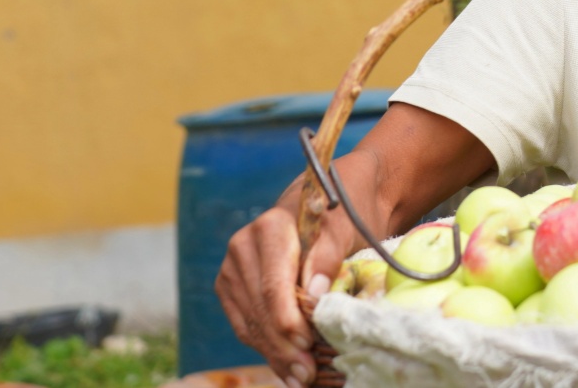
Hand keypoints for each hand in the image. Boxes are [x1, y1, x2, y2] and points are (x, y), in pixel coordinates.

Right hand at [215, 195, 353, 387]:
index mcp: (269, 228)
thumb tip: (312, 292)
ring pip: (250, 323)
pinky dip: (267, 349)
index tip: (308, 345)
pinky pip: (246, 326)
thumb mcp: (345, 227)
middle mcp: (243, 247)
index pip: (273, 286)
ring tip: (301, 379)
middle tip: (307, 375)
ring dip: (276, 355)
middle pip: (260, 309)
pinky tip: (287, 369)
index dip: (288, 321)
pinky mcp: (232, 290)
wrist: (326, 206)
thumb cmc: (341, 214)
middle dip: (284, 347)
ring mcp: (233, 270)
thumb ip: (327, 255)